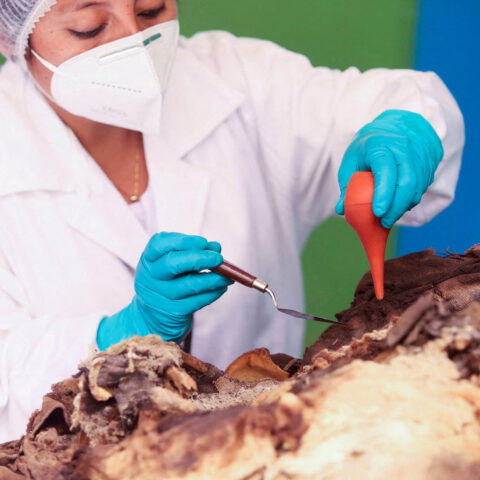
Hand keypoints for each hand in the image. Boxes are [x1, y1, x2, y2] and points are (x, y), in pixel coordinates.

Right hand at [97, 232, 232, 349]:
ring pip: (189, 284)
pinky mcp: (173, 312)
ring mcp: (161, 296)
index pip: (159, 244)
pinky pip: (197, 301)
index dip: (183, 241)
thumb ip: (192, 251)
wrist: (154, 315)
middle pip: (172, 264)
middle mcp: (151, 276)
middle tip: (218, 258)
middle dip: (199, 258)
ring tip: (228, 275)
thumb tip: (215, 247)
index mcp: (149, 259)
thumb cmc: (168, 281)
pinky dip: (213, 293)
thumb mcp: (174, 263)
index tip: (203, 241)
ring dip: (213, 278)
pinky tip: (221, 288)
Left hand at [335, 109, 443, 227]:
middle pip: (407, 181)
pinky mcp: (427, 165)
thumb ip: (346, 186)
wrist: (395, 128)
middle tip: (384, 222)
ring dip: (404, 207)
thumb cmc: (367, 149)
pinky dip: (411, 202)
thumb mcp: (351, 162)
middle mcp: (403, 148)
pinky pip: (422, 188)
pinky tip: (399, 207)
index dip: (383, 193)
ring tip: (390, 218)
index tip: (377, 212)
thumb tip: (341, 210)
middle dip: (396, 207)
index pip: (385, 170)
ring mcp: (418, 156)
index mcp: (380, 146)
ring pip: (417, 187)